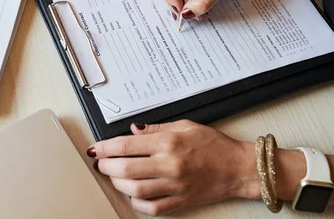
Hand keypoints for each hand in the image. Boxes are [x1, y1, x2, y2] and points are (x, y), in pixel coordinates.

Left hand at [87, 121, 258, 216]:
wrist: (237, 168)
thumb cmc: (213, 145)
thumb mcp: (184, 125)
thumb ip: (156, 128)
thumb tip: (133, 130)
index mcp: (169, 143)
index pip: (126, 146)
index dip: (105, 148)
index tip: (95, 148)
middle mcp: (170, 165)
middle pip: (126, 169)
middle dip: (106, 166)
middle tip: (100, 163)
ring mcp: (175, 186)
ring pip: (135, 190)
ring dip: (118, 184)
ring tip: (113, 177)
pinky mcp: (181, 201)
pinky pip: (153, 208)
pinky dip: (137, 203)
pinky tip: (133, 195)